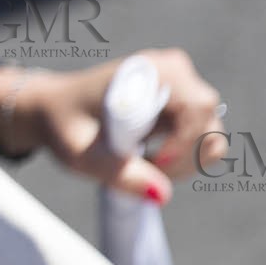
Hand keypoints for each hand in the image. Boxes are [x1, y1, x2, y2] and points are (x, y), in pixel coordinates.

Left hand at [19, 48, 227, 203]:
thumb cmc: (64, 126)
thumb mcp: (83, 155)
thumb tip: (163, 195)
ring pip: (211, 132)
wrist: (54, 110)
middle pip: (209, 121)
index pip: (197, 106)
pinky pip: (203, 135)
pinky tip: (152, 158)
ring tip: (146, 165)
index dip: (185, 142)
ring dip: (187, 160)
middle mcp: (171, 69)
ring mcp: (180, 83)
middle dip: (186, 156)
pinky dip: (185, 155)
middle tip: (148, 170)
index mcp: (148, 71)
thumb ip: (122, 175)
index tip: (154, 161)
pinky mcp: (182, 101)